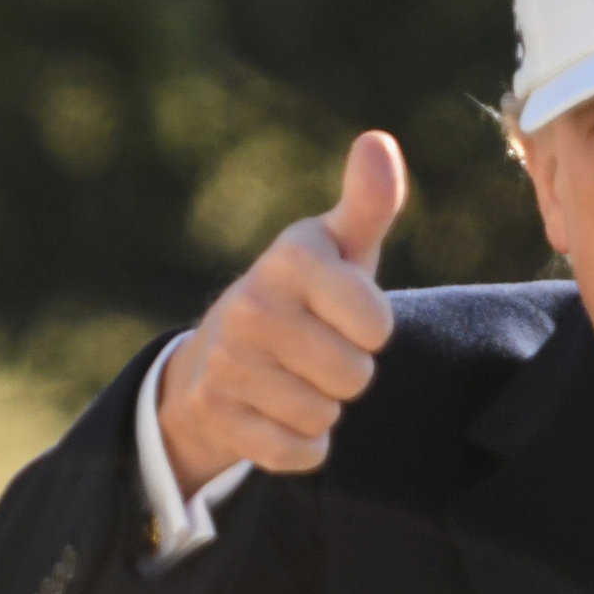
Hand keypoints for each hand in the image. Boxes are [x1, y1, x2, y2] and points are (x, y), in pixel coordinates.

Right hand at [158, 131, 408, 491]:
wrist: (216, 357)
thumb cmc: (304, 295)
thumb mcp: (339, 248)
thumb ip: (368, 203)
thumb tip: (377, 141)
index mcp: (290, 259)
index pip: (376, 323)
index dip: (373, 329)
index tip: (347, 315)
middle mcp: (251, 306)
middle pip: (355, 376)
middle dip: (348, 372)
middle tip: (318, 351)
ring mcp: (227, 363)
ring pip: (325, 415)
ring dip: (323, 407)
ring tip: (295, 377)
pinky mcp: (216, 415)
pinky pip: (297, 452)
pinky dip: (300, 445)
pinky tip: (277, 413)